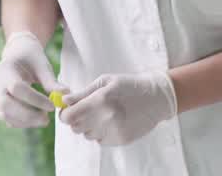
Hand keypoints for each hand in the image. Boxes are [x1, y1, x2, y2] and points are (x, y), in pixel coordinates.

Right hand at [0, 31, 65, 127]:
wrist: (17, 56)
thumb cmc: (32, 60)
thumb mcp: (42, 66)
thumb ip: (51, 81)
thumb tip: (66, 95)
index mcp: (5, 70)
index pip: (17, 88)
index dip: (34, 99)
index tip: (51, 106)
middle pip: (5, 105)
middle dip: (27, 115)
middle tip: (46, 120)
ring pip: (5, 115)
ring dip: (26, 121)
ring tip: (44, 120)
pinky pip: (8, 119)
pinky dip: (22, 123)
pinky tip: (36, 119)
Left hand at [61, 72, 176, 145]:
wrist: (157, 97)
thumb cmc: (130, 85)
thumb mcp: (106, 81)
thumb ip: (83, 92)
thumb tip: (64, 100)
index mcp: (100, 100)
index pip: (68, 117)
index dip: (65, 114)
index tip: (69, 110)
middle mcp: (105, 118)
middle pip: (75, 128)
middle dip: (77, 119)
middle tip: (88, 110)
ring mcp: (113, 131)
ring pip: (87, 135)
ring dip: (90, 126)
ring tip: (105, 114)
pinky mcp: (120, 140)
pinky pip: (100, 140)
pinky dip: (102, 133)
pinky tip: (114, 121)